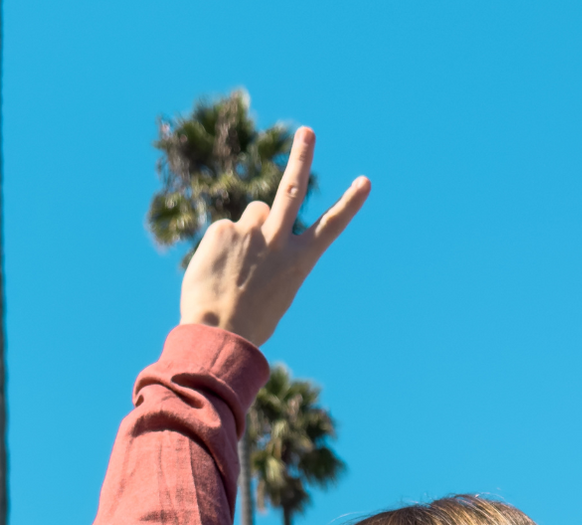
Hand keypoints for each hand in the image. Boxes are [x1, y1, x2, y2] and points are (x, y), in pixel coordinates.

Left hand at [179, 129, 369, 346]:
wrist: (220, 334)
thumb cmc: (249, 325)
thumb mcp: (273, 294)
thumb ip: (272, 259)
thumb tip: (253, 235)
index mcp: (299, 262)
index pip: (330, 227)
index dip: (349, 204)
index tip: (365, 182)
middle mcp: (277, 240)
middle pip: (291, 189)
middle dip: (302, 157)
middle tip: (308, 133)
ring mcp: (250, 232)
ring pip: (255, 213)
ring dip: (250, 231)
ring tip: (238, 265)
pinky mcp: (223, 230)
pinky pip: (224, 232)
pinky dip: (220, 250)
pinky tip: (217, 272)